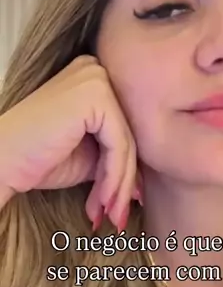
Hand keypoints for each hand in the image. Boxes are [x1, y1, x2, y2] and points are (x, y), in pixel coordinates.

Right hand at [0, 54, 139, 228]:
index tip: (121, 204)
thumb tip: (144, 184)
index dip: (125, 170)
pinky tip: (104, 202)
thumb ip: (115, 155)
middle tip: (118, 216)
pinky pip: (118, 145)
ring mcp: (96, 78)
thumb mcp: (88, 155)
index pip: (122, 128)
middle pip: (126, 134)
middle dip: (123, 181)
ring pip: (125, 143)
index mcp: (93, 77)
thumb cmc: (37, 158)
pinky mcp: (95, 95)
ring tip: (110, 216)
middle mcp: (96, 69)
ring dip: (119, 187)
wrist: (1, 161)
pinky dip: (114, 178)